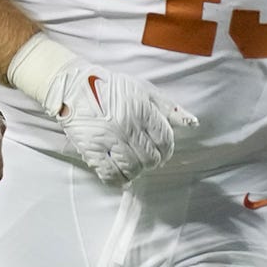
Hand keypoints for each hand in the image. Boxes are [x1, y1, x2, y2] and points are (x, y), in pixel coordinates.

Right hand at [42, 61, 196, 185]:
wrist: (73, 86)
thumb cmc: (112, 87)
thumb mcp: (145, 91)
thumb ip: (169, 109)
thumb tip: (193, 123)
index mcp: (143, 111)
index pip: (164, 141)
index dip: (166, 150)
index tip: (161, 152)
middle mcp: (128, 126)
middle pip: (150, 158)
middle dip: (152, 162)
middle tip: (147, 159)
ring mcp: (108, 139)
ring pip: (132, 168)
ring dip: (136, 172)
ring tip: (133, 167)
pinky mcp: (91, 148)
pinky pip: (109, 173)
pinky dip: (117, 180)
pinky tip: (120, 177)